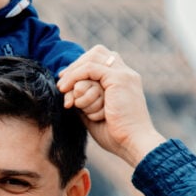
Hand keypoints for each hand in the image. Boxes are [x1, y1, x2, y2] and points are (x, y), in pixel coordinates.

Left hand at [57, 46, 166, 166]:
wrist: (134, 143)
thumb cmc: (116, 136)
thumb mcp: (94, 114)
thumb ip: (84, 101)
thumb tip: (68, 92)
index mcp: (124, 80)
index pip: (102, 59)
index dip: (81, 65)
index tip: (65, 80)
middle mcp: (126, 74)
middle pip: (97, 52)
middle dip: (76, 64)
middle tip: (62, 81)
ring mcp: (124, 74)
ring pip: (92, 58)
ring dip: (74, 72)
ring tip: (62, 87)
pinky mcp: (119, 79)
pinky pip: (90, 68)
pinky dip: (75, 76)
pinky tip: (66, 88)